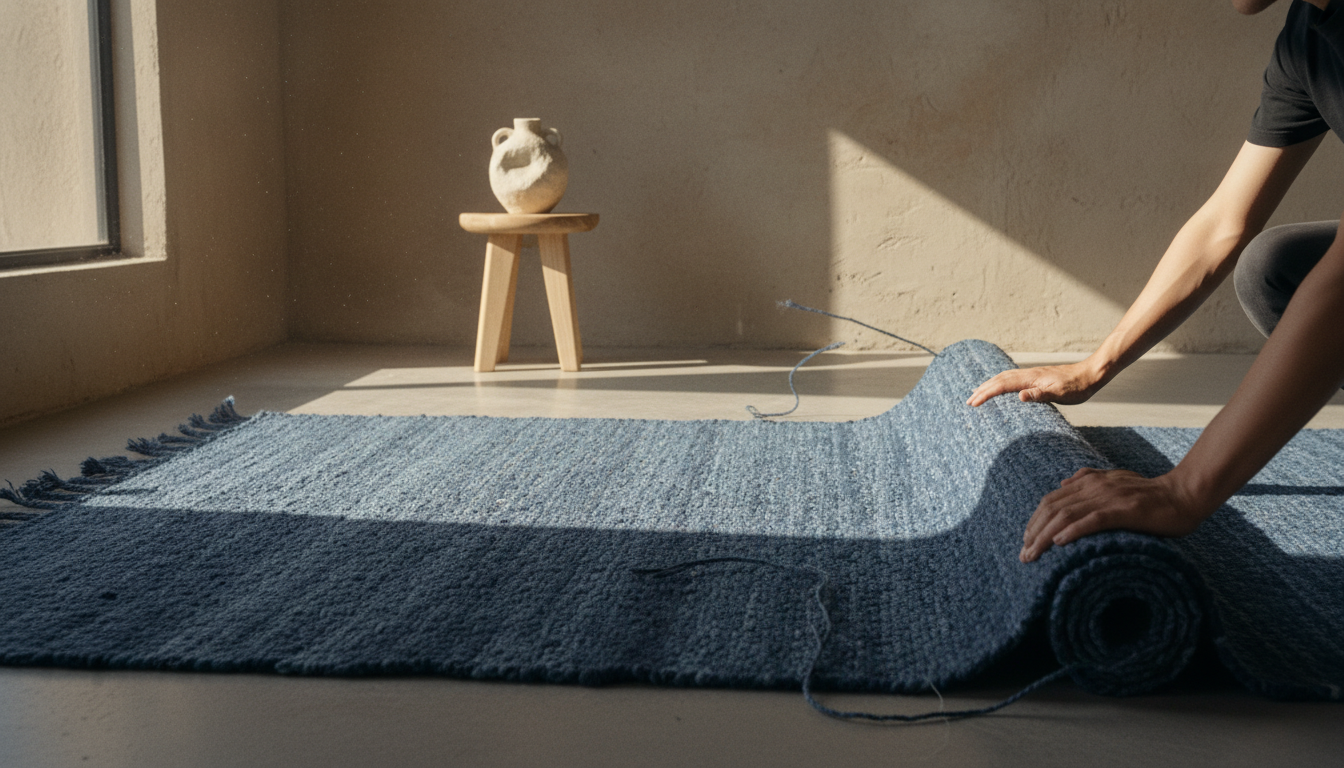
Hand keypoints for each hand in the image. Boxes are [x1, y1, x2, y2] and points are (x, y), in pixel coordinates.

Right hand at [966, 360, 1105, 406]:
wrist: (1090, 374)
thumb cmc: (1077, 387)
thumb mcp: (1060, 394)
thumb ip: (1039, 394)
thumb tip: (1019, 396)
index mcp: (1030, 379)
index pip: (1002, 385)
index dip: (986, 394)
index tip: (973, 403)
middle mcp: (1028, 374)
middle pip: (999, 380)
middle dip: (982, 390)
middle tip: (968, 401)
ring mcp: (1031, 375)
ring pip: (1004, 378)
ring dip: (989, 385)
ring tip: (978, 393)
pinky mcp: (1036, 377)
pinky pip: (1012, 379)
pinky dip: (1000, 383)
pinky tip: (1001, 388)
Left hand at [1019, 468, 1207, 562]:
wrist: (1184, 495)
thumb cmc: (1151, 493)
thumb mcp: (1116, 480)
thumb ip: (1089, 478)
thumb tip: (1063, 483)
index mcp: (1090, 480)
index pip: (1051, 500)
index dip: (1035, 520)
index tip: (1026, 541)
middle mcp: (1094, 486)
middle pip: (1052, 508)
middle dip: (1034, 532)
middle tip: (1025, 556)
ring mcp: (1109, 497)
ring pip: (1066, 515)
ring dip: (1045, 536)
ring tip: (1034, 554)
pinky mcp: (1125, 510)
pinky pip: (1093, 520)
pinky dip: (1073, 530)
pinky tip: (1059, 542)